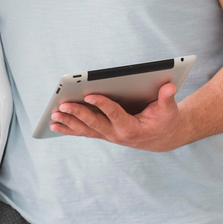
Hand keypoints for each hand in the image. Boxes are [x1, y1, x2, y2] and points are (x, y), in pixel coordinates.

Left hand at [48, 82, 190, 151]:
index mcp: (132, 128)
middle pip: (95, 124)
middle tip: (62, 105)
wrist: (161, 138)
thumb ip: (166, 98)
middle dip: (78, 114)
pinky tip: (55, 124)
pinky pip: (83, 132)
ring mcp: (108, 135)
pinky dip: (69, 128)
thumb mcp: (169, 110)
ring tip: (53, 116)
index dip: (102, 104)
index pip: (114, 114)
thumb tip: (169, 85)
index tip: (89, 94)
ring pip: (85, 130)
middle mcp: (117, 134)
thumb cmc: (164, 120)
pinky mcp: (103, 133)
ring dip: (68, 123)